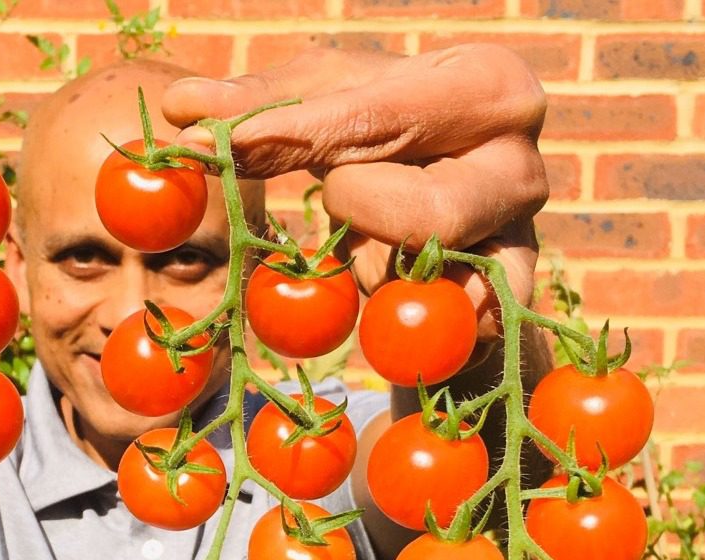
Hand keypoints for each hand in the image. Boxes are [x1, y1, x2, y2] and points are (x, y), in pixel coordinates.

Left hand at [161, 45, 548, 338]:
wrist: (455, 203)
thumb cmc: (385, 134)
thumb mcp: (327, 101)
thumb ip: (258, 103)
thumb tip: (179, 108)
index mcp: (486, 85)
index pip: (374, 119)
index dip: (293, 137)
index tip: (222, 148)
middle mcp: (521, 162)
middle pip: (421, 211)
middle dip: (359, 211)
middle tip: (337, 197)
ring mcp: (525, 240)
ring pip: (432, 279)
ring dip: (376, 267)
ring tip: (367, 242)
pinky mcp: (512, 301)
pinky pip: (448, 328)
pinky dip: (401, 315)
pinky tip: (385, 291)